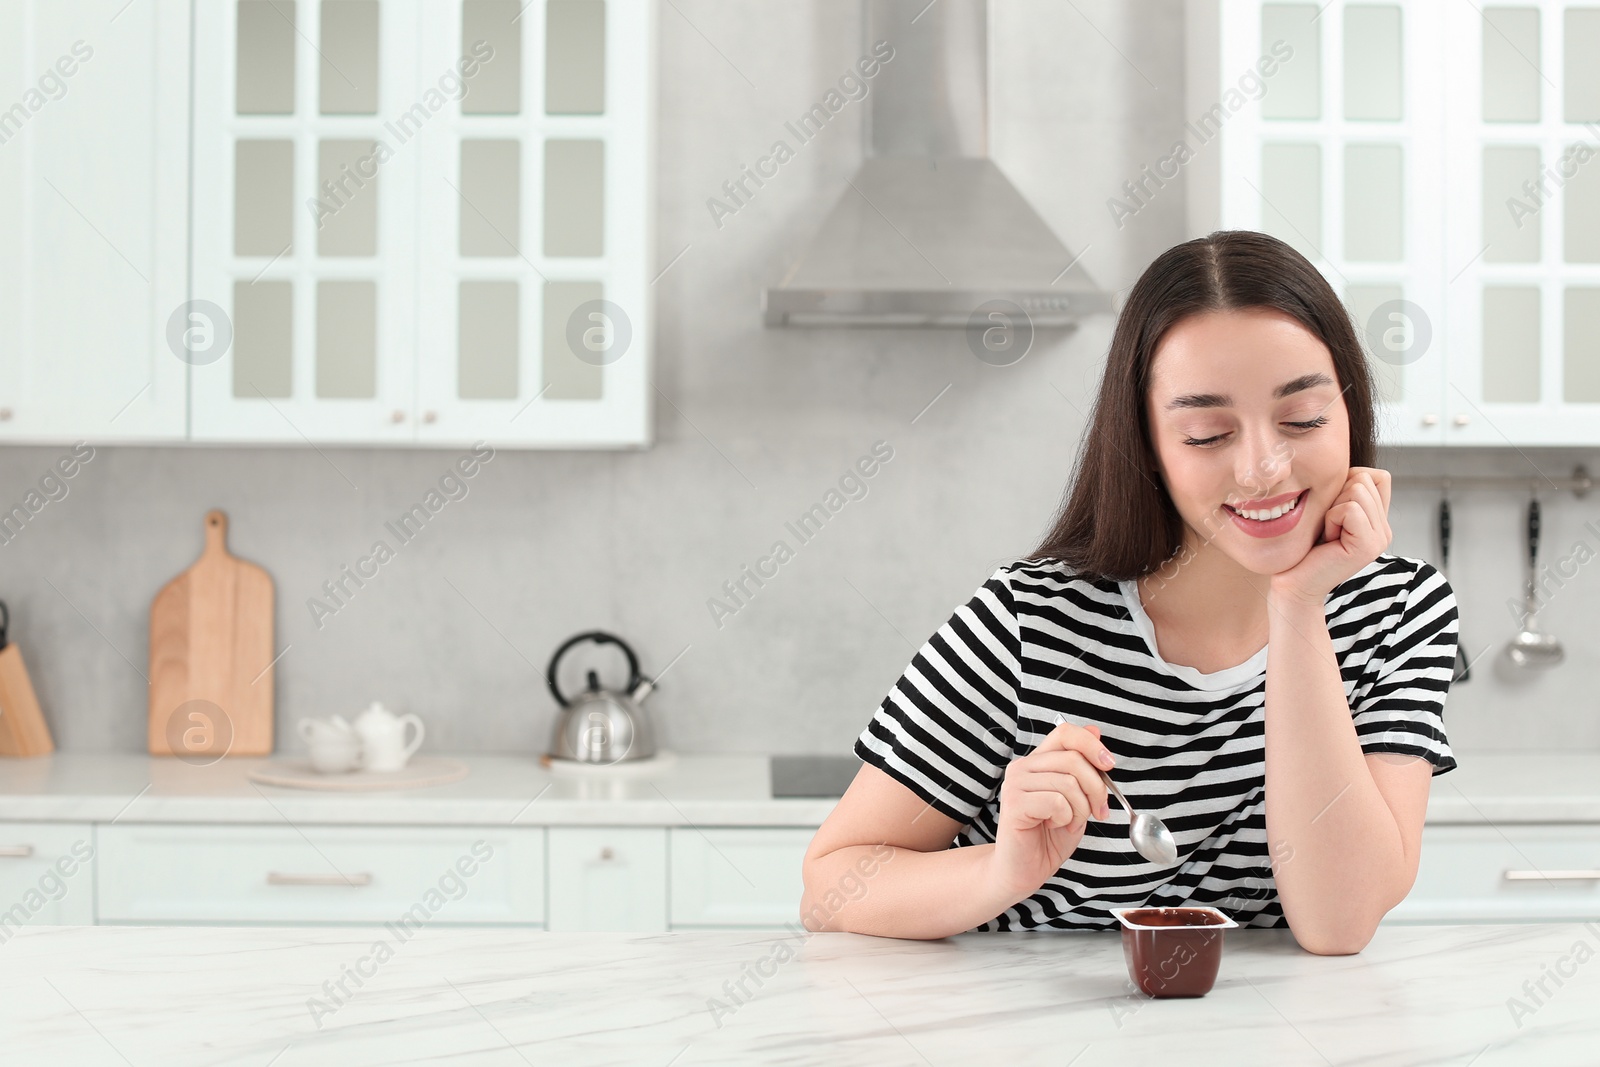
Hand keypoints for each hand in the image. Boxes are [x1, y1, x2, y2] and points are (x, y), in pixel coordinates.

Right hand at [986, 720, 1114, 902]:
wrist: (1024, 870)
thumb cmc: (1049, 837)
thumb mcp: (1077, 799)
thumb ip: (1083, 768)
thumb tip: (1095, 731)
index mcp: (1039, 761)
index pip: (1066, 732)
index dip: (1091, 745)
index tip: (1109, 765)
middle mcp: (1023, 767)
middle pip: (1074, 759)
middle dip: (1096, 788)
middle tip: (1097, 812)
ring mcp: (1015, 784)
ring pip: (1068, 782)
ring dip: (1081, 810)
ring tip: (1071, 823)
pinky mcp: (1014, 804)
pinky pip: (1056, 802)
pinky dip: (1066, 819)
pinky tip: (1056, 827)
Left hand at [1270, 466, 1392, 604]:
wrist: (1292, 583)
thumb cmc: (1302, 545)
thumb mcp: (1326, 510)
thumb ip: (1344, 490)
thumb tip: (1348, 465)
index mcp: (1377, 519)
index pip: (1376, 475)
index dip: (1347, 482)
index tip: (1330, 512)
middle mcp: (1384, 528)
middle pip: (1365, 477)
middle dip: (1336, 496)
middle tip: (1327, 526)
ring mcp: (1380, 538)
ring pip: (1358, 489)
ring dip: (1332, 508)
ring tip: (1327, 534)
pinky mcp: (1369, 546)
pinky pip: (1350, 509)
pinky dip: (1331, 519)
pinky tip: (1327, 540)